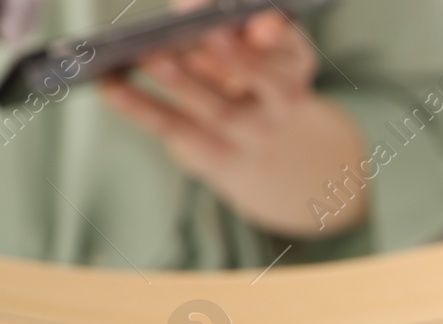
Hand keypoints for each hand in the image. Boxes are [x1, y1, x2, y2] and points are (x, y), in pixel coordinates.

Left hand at [101, 6, 367, 236]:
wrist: (264, 151)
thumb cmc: (249, 78)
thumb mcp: (255, 48)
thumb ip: (237, 26)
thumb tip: (189, 9)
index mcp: (294, 67)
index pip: (294, 50)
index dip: (276, 36)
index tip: (259, 24)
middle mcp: (283, 105)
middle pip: (270, 85)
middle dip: (239, 59)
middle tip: (208, 32)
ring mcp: (250, 135)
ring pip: (221, 111)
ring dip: (185, 83)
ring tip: (150, 56)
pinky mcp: (214, 154)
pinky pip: (176, 129)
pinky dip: (141, 107)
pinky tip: (111, 85)